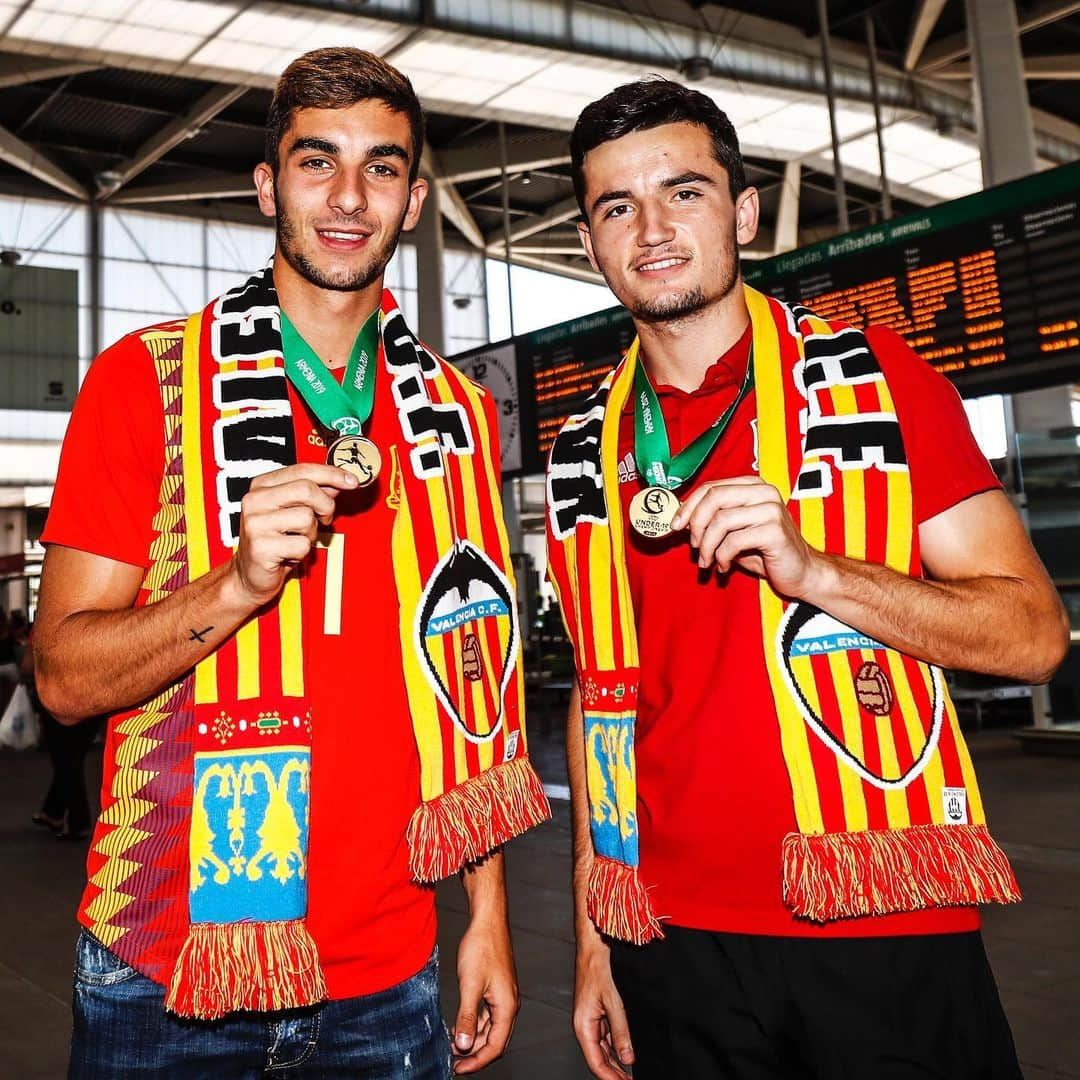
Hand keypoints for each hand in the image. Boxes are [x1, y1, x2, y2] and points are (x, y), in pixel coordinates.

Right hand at [231, 463, 356, 608]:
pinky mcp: (261, 547)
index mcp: (262, 486)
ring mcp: (255, 523)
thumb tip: (341, 480)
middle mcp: (255, 500)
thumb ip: (314, 494)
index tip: (352, 481)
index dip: (331, 474)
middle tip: (325, 519)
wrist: (250, 574)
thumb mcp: (293, 511)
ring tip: (297, 540)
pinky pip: (302, 544)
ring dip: (311, 533)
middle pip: (306, 489)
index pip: (302, 470)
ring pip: (307, 518)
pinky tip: (289, 554)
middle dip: (325, 505)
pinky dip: (303, 552)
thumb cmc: (275, 541)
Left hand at [452, 913, 518, 1073]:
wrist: (487, 921)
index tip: (459, 1068)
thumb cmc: (482, 947)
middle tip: (453, 1059)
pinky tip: (458, 1023)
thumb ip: (466, 1017)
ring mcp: (503, 995)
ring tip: (452, 1043)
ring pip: (490, 1028)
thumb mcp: (470, 985)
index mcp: (507, 1006)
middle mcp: (508, 1003)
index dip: (477, 1061)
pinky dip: (473, 1023)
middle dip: (474, 1052)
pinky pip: (486, 1014)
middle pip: (495, 1040)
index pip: (496, 1046)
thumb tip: (463, 1045)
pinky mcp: (496, 988)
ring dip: (472, 1038)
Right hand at [573, 939, 633, 1078]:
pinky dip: (615, 1048)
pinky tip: (625, 1054)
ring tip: (629, 1074)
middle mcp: (585, 1027)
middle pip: (598, 1059)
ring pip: (602, 1050)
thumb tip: (628, 1057)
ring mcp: (590, 1021)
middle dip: (613, 1074)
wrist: (593, 951)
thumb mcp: (613, 1002)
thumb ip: (621, 1031)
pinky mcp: (596, 1015)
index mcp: (583, 1026)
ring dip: (615, 1063)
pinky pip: (606, 1037)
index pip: (596, 1062)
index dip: (610, 1077)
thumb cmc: (597, 971)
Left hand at [671, 475, 825, 598]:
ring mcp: (771, 509)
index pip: (711, 487)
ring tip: (707, 562)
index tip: (675, 525)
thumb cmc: (765, 552)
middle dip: (695, 524)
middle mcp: (763, 492)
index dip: (688, 506)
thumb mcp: (734, 532)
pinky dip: (722, 557)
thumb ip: (712, 521)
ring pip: (721, 520)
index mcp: (752, 486)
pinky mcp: (774, 531)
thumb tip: (680, 519)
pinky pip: (733, 541)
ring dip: (707, 546)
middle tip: (694, 546)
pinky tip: (724, 567)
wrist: (801, 572)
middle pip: (713, 498)